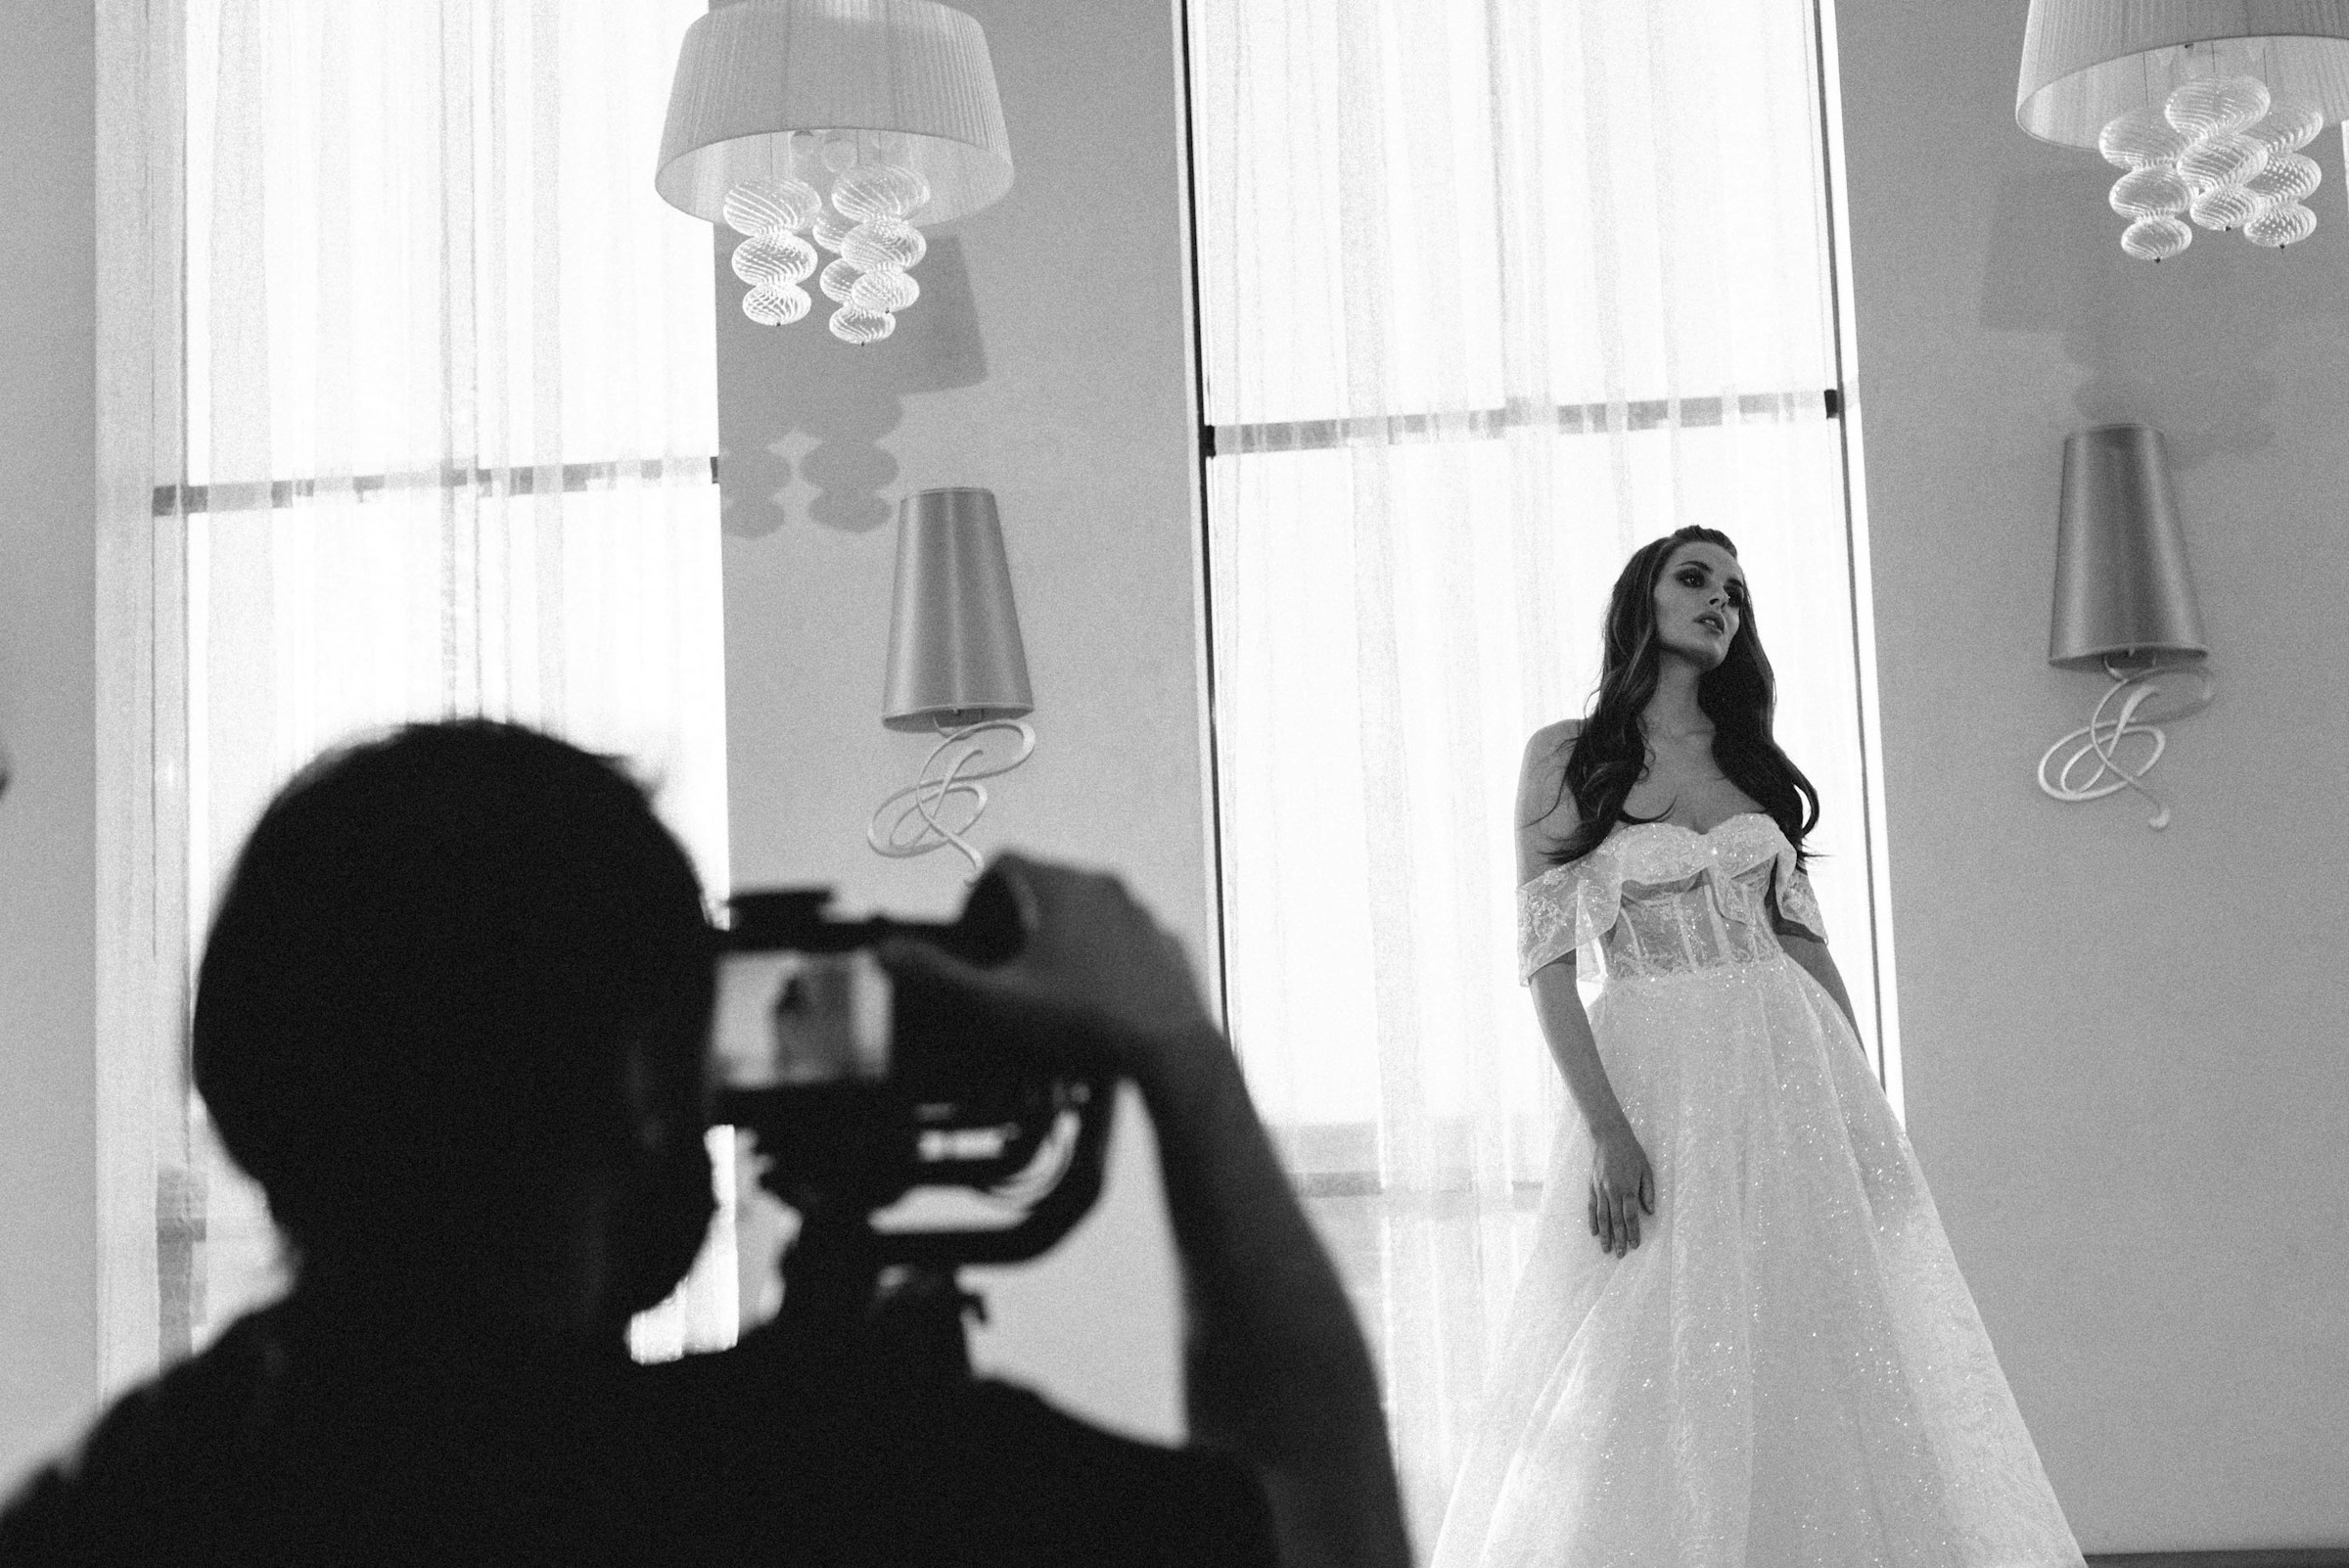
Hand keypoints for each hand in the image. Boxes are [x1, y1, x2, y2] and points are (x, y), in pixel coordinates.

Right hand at [875, 852, 1216, 1091]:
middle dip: (1020, 916)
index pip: (1007, 860)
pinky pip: (1124, 939)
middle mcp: (1107, 887)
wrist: (1170, 1050)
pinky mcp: (1166, 944)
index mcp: (1063, 887)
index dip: (978, 891)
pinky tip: (1094, 998)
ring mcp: (1143, 914)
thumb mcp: (999, 1001)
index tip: (973, 929)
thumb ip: (938, 976)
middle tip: (1005, 964)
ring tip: (1050, 987)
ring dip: (1063, 936)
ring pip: (1090, 911)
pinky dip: (1104, 958)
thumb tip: (887, 953)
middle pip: (1048, 883)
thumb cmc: (1087, 1021)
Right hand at [1587, 1118, 1654, 1256]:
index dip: (1633, 1232)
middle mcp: (1612, 1191)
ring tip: (1606, 1249)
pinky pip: (1592, 1207)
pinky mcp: (1592, 1186)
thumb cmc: (1632, 1153)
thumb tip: (1650, 1211)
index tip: (1635, 1245)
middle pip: (1616, 1220)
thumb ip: (1648, 1191)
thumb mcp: (1646, 1170)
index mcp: (1628, 1188)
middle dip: (1618, 1239)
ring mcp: (1600, 1189)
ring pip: (1602, 1217)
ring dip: (1604, 1234)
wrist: (1610, 1137)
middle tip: (1620, 1254)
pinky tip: (1594, 1232)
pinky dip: (1592, 1220)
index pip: (1630, 1216)